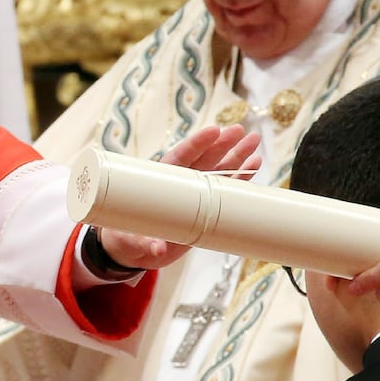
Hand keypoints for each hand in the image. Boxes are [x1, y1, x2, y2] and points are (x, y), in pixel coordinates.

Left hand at [97, 124, 262, 270]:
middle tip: (240, 131)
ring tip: (254, 140)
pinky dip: (240, 178)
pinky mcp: (206, 208)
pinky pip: (225, 189)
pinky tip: (254, 164)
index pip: (179, 159)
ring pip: (217, 170)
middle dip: (222, 144)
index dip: (195, 145)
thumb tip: (157, 249)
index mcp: (159, 183)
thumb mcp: (130, 241)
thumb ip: (143, 244)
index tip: (213, 131)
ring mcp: (194, 194)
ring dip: (236, 156)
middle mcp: (179, 184)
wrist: (133, 250)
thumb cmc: (125, 237)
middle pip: (202, 159)